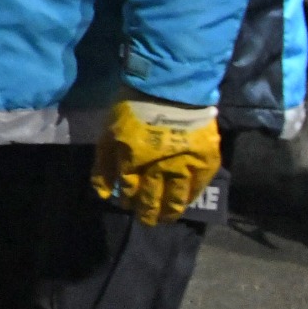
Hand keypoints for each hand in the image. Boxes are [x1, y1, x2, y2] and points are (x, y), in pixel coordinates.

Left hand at [92, 97, 218, 224]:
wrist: (172, 87)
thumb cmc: (133, 106)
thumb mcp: (109, 132)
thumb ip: (104, 163)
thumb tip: (101, 192)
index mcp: (133, 158)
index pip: (128, 190)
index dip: (126, 200)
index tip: (125, 205)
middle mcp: (159, 167)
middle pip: (151, 199)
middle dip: (146, 213)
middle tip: (146, 221)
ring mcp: (185, 165)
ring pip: (175, 199)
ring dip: (168, 212)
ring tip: (165, 219)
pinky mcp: (206, 161)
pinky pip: (197, 187)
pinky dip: (189, 197)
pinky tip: (185, 203)